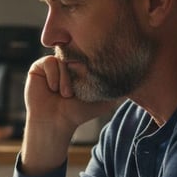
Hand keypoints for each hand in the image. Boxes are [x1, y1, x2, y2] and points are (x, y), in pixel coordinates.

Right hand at [20, 55, 117, 174]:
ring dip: (66, 80)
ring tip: (64, 95)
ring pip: (63, 58)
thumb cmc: (78, 113)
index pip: (88, 54)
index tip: (88, 82)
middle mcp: (66, 63)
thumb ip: (117, 87)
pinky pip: (50, 62)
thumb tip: (138, 76)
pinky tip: (53, 89)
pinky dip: (54, 77)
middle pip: (76, 54)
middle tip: (75, 92)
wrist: (56, 122)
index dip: (89, 67)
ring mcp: (52, 64)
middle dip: (78, 73)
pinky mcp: (38, 67)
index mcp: (80, 67)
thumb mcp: (104, 100)